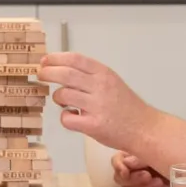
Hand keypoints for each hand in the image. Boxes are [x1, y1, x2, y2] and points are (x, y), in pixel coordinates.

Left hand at [37, 53, 155, 147]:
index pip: (75, 59)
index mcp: (104, 74)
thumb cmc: (126, 106)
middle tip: (41, 75)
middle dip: (48, 73)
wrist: (143, 128)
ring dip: (57, 97)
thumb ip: (90, 75)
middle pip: (65, 74)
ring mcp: (97, 106)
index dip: (56, 58)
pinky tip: (72, 116)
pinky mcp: (93, 125)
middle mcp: (100, 87)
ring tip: (63, 101)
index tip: (45, 61)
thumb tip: (62, 68)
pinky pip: (67, 118)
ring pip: (63, 95)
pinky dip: (65, 117)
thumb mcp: (111, 82)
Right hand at [113, 152, 169, 186]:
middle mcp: (135, 170)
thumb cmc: (176, 159)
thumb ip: (139, 158)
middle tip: (149, 176)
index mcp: (134, 157)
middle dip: (134, 179)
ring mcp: (140, 186)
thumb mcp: (156, 155)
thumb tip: (125, 163)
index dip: (118, 167)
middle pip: (119, 178)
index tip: (125, 172)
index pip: (116, 161)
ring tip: (159, 183)